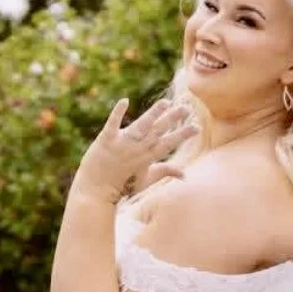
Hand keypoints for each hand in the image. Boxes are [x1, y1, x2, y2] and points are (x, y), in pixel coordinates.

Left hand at [71, 98, 197, 203]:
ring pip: (141, 125)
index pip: (169, 143)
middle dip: (173, 119)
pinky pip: (112, 124)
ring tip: (166, 102)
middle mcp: (137, 149)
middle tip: (186, 108)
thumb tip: (185, 174)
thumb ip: (165, 172)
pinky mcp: (105, 140)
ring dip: (153, 113)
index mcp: (148, 158)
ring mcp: (122, 143)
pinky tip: (125, 100)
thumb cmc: (122, 186)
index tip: (197, 126)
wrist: (96, 191)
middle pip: (158, 131)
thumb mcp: (147, 180)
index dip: (183, 134)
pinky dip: (118, 112)